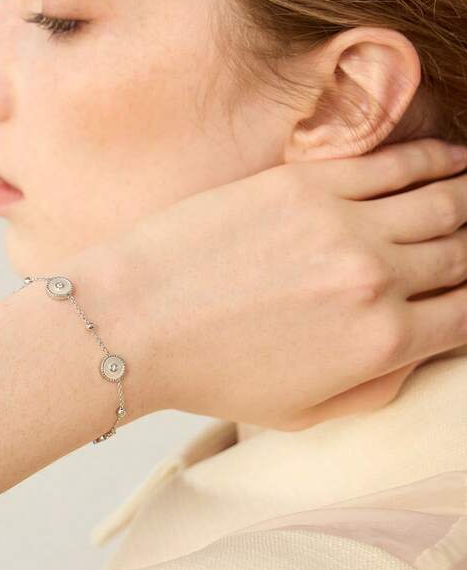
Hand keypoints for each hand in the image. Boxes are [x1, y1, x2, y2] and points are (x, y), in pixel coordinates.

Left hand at [116, 137, 466, 429]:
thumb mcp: (303, 412)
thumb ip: (377, 386)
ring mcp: (344, 224)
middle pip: (462, 252)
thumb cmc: (211, 374)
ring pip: (443, 199)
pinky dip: (433, 158)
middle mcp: (376, 280)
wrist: (135, 321)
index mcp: (382, 344)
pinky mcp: (308, 183)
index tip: (465, 289)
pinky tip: (452, 157)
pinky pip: (393, 162)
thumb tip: (419, 351)